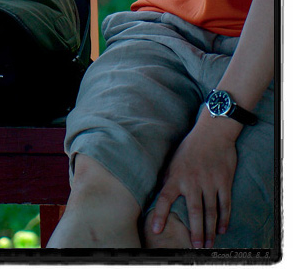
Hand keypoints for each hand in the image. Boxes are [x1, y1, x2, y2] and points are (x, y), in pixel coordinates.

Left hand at [150, 115, 237, 248]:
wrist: (212, 132)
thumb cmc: (190, 147)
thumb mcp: (173, 160)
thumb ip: (168, 178)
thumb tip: (158, 195)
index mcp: (176, 176)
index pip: (164, 198)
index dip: (160, 214)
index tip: (156, 229)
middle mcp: (192, 181)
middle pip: (194, 212)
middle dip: (195, 232)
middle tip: (195, 247)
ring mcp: (209, 181)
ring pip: (211, 211)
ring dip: (210, 230)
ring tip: (208, 243)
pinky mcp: (223, 181)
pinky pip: (225, 203)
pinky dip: (224, 218)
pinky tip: (222, 229)